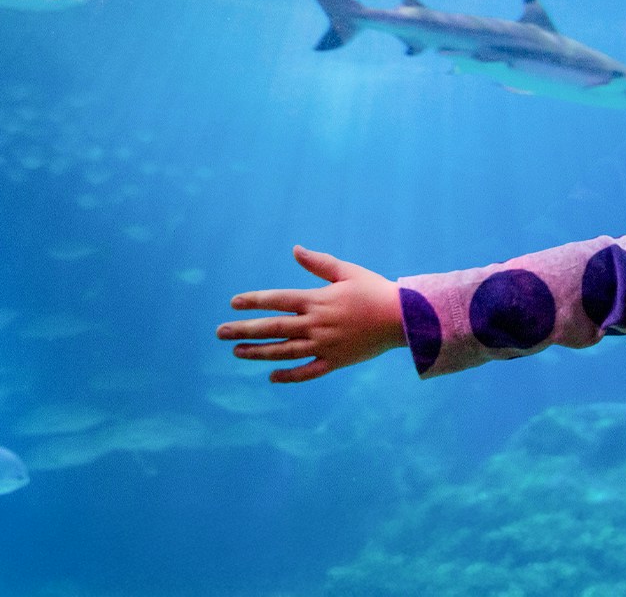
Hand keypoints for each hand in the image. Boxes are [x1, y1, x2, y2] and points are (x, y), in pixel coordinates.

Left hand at [216, 246, 404, 382]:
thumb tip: (295, 250)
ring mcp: (325, 344)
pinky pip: (308, 371)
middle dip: (244, 330)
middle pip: (273, 328)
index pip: (277, 300)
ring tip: (237, 352)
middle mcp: (317, 324)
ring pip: (284, 351)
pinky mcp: (336, 361)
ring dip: (259, 352)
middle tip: (220, 332)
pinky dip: (289, 375)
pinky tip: (272, 376)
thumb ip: (319, 263)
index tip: (234, 303)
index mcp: (318, 300)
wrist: (404, 318)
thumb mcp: (347, 271)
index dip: (254, 301)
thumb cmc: (375, 290)